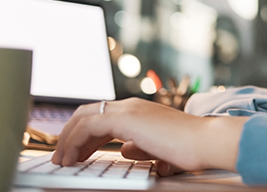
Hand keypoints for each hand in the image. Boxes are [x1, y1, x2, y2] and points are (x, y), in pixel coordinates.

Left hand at [50, 98, 247, 174]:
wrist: (206, 141)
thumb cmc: (190, 147)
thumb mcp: (159, 149)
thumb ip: (140, 147)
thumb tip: (125, 150)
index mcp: (138, 111)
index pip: (102, 116)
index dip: (84, 134)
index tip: (75, 153)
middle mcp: (130, 106)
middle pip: (87, 112)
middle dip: (70, 134)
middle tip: (62, 156)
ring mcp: (128, 110)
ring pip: (84, 117)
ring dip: (68, 139)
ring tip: (61, 160)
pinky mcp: (126, 119)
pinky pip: (88, 126)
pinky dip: (74, 141)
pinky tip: (71, 158)